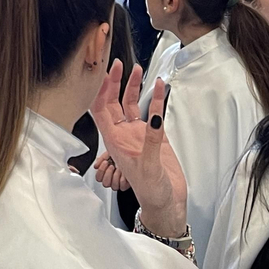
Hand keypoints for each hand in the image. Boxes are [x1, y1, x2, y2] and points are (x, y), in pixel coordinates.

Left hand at [89, 60, 186, 238]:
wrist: (168, 204)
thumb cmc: (152, 193)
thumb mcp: (150, 168)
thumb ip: (151, 142)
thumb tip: (153, 118)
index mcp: (114, 141)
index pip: (100, 109)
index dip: (101, 90)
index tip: (107, 73)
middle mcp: (122, 134)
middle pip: (113, 102)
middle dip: (114, 82)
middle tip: (118, 64)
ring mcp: (137, 134)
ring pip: (131, 104)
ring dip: (132, 86)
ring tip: (138, 69)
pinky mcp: (153, 136)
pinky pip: (152, 112)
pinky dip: (156, 99)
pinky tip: (159, 87)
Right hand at [93, 153, 130, 191]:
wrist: (131, 156)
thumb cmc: (121, 155)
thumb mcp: (109, 153)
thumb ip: (101, 159)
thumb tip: (96, 166)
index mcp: (105, 173)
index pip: (98, 178)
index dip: (101, 171)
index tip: (105, 162)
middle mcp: (110, 180)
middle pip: (105, 184)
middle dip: (108, 174)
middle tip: (112, 166)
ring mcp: (118, 184)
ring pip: (113, 187)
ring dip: (116, 176)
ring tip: (119, 168)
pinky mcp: (125, 185)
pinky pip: (122, 187)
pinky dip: (123, 179)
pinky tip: (124, 172)